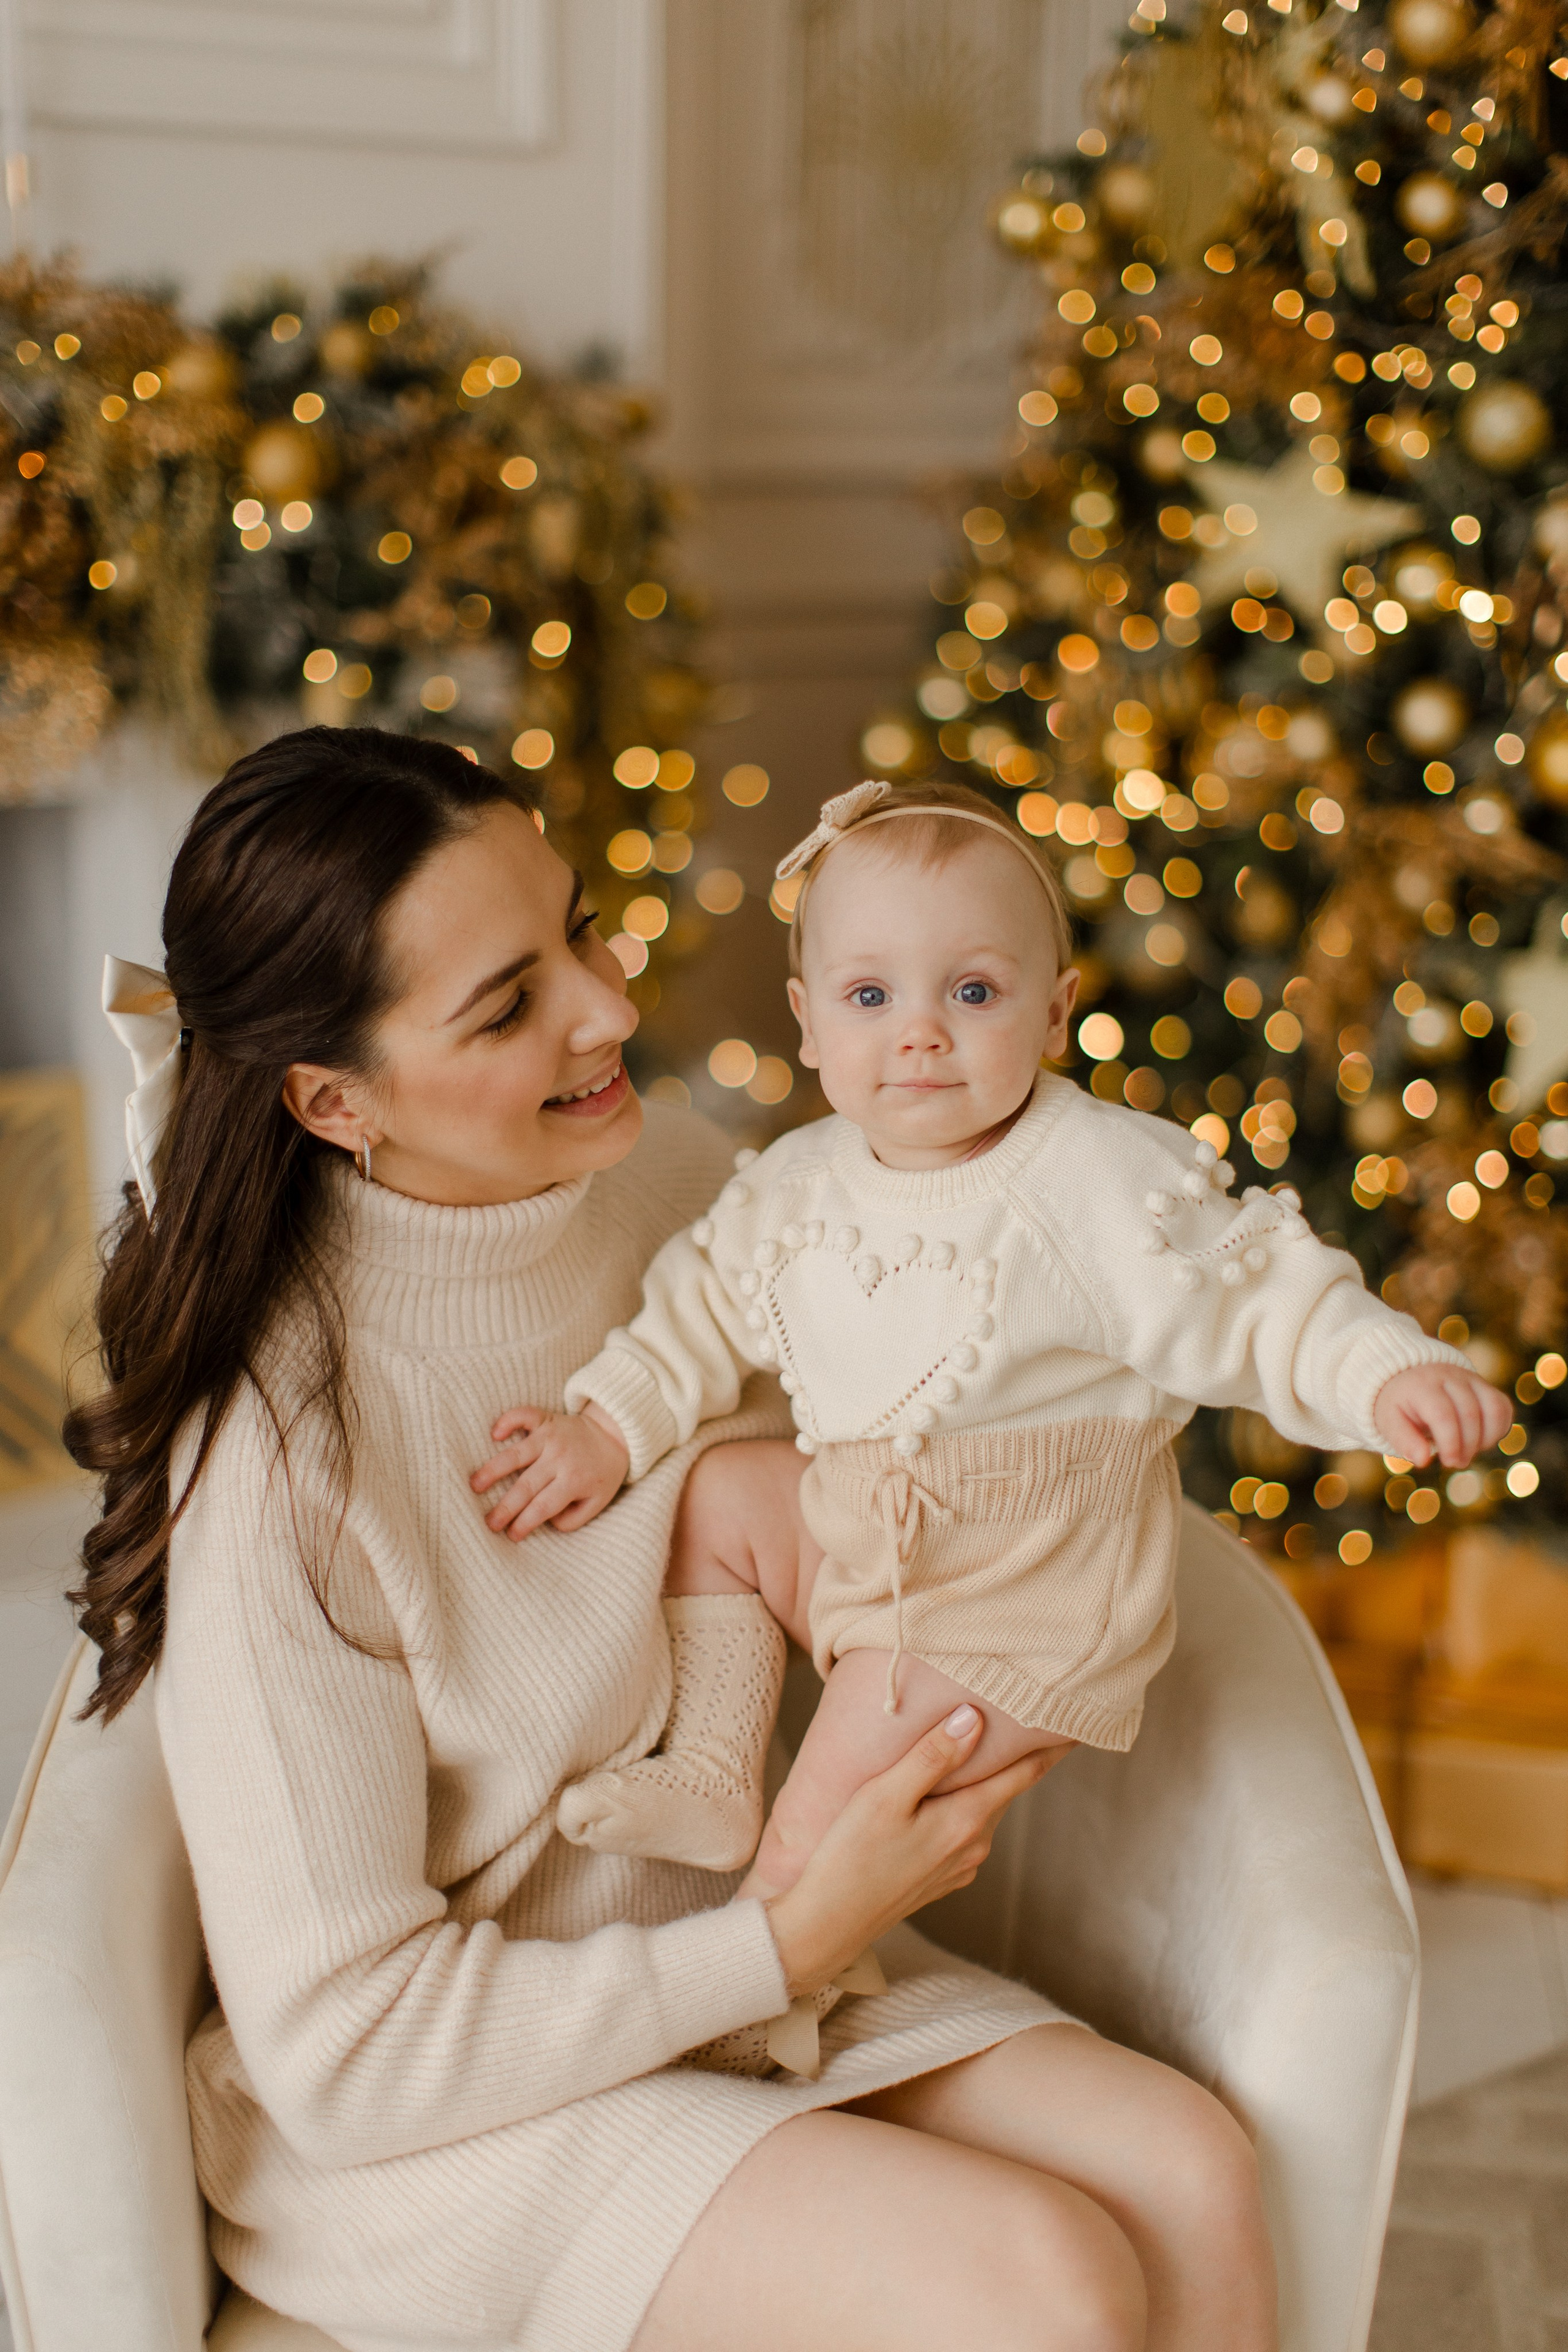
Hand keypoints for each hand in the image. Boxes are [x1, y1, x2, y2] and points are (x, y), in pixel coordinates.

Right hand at [470, 1401, 629, 1539]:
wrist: (617, 1433)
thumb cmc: (603, 1473)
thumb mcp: (598, 1502)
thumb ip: (573, 1518)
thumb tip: (545, 1522)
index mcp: (574, 1481)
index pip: (543, 1507)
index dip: (525, 1523)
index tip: (510, 1535)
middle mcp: (560, 1458)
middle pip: (527, 1486)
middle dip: (505, 1507)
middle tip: (488, 1523)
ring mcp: (552, 1436)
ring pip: (517, 1453)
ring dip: (494, 1469)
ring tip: (475, 1485)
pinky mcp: (547, 1419)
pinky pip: (525, 1415)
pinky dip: (509, 1420)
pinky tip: (494, 1433)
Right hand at [761, 1706, 1053, 1997]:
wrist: (825, 1927)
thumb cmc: (848, 1857)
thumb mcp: (885, 1796)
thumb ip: (932, 1757)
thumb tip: (974, 1717)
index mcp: (966, 1821)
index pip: (1024, 1773)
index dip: (1050, 1745)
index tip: (1074, 1721)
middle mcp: (974, 1846)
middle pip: (1005, 1788)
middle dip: (1016, 1756)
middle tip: (1030, 1718)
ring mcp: (959, 1867)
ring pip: (983, 1809)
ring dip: (985, 1780)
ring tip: (984, 1746)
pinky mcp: (940, 1879)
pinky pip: (965, 1830)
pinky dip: (964, 1805)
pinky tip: (942, 1793)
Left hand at [1372, 1362, 1511, 1469]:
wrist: (1409, 1376)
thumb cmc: (1399, 1404)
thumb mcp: (1389, 1420)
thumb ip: (1403, 1440)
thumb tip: (1422, 1460)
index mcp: (1423, 1385)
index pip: (1443, 1414)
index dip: (1451, 1443)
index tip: (1448, 1462)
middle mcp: (1450, 1377)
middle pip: (1470, 1413)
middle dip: (1467, 1445)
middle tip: (1456, 1462)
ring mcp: (1471, 1379)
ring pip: (1494, 1408)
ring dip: (1487, 1438)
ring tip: (1469, 1452)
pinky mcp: (1485, 1385)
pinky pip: (1503, 1406)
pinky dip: (1499, 1429)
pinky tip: (1481, 1441)